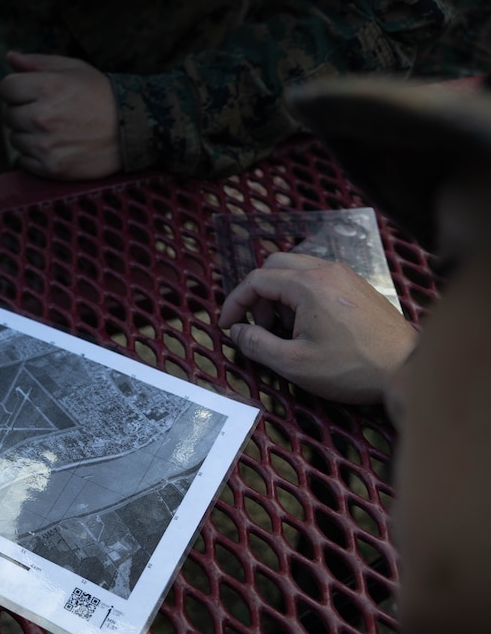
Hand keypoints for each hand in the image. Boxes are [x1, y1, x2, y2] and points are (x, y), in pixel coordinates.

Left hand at [0, 52, 120, 179]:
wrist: (131, 131)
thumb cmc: (101, 96)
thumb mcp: (74, 69)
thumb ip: (38, 63)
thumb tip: (10, 58)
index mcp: (47, 87)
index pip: (5, 88)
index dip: (15, 89)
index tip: (30, 93)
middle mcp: (42, 117)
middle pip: (8, 114)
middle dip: (22, 111)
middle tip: (47, 112)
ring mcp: (45, 145)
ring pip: (15, 138)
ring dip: (28, 134)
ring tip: (54, 129)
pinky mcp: (50, 167)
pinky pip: (24, 160)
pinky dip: (34, 155)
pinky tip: (55, 146)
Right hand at [218, 252, 417, 403]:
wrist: (406, 369)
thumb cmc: (351, 368)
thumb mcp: (293, 363)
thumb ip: (256, 344)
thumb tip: (237, 332)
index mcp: (308, 285)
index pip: (256, 280)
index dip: (235, 302)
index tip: (227, 326)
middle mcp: (326, 270)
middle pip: (274, 264)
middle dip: (256, 294)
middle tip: (256, 325)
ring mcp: (345, 275)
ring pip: (296, 268)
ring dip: (278, 292)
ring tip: (282, 328)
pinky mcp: (357, 285)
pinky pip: (317, 276)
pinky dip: (300, 293)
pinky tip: (307, 324)